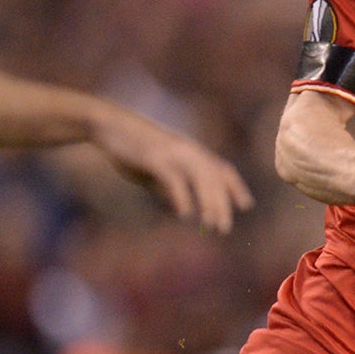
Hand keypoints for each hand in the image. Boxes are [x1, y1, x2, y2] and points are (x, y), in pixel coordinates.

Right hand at [94, 111, 254, 233]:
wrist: (108, 125)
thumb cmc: (130, 147)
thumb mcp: (154, 169)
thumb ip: (169, 187)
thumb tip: (182, 208)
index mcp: (190, 151)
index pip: (221, 168)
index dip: (235, 187)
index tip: (246, 205)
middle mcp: (187, 150)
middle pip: (214, 177)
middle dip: (222, 204)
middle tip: (224, 228)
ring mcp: (173, 152)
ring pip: (201, 177)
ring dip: (208, 203)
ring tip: (211, 225)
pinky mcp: (155, 157)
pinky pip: (175, 179)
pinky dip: (182, 197)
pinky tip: (185, 215)